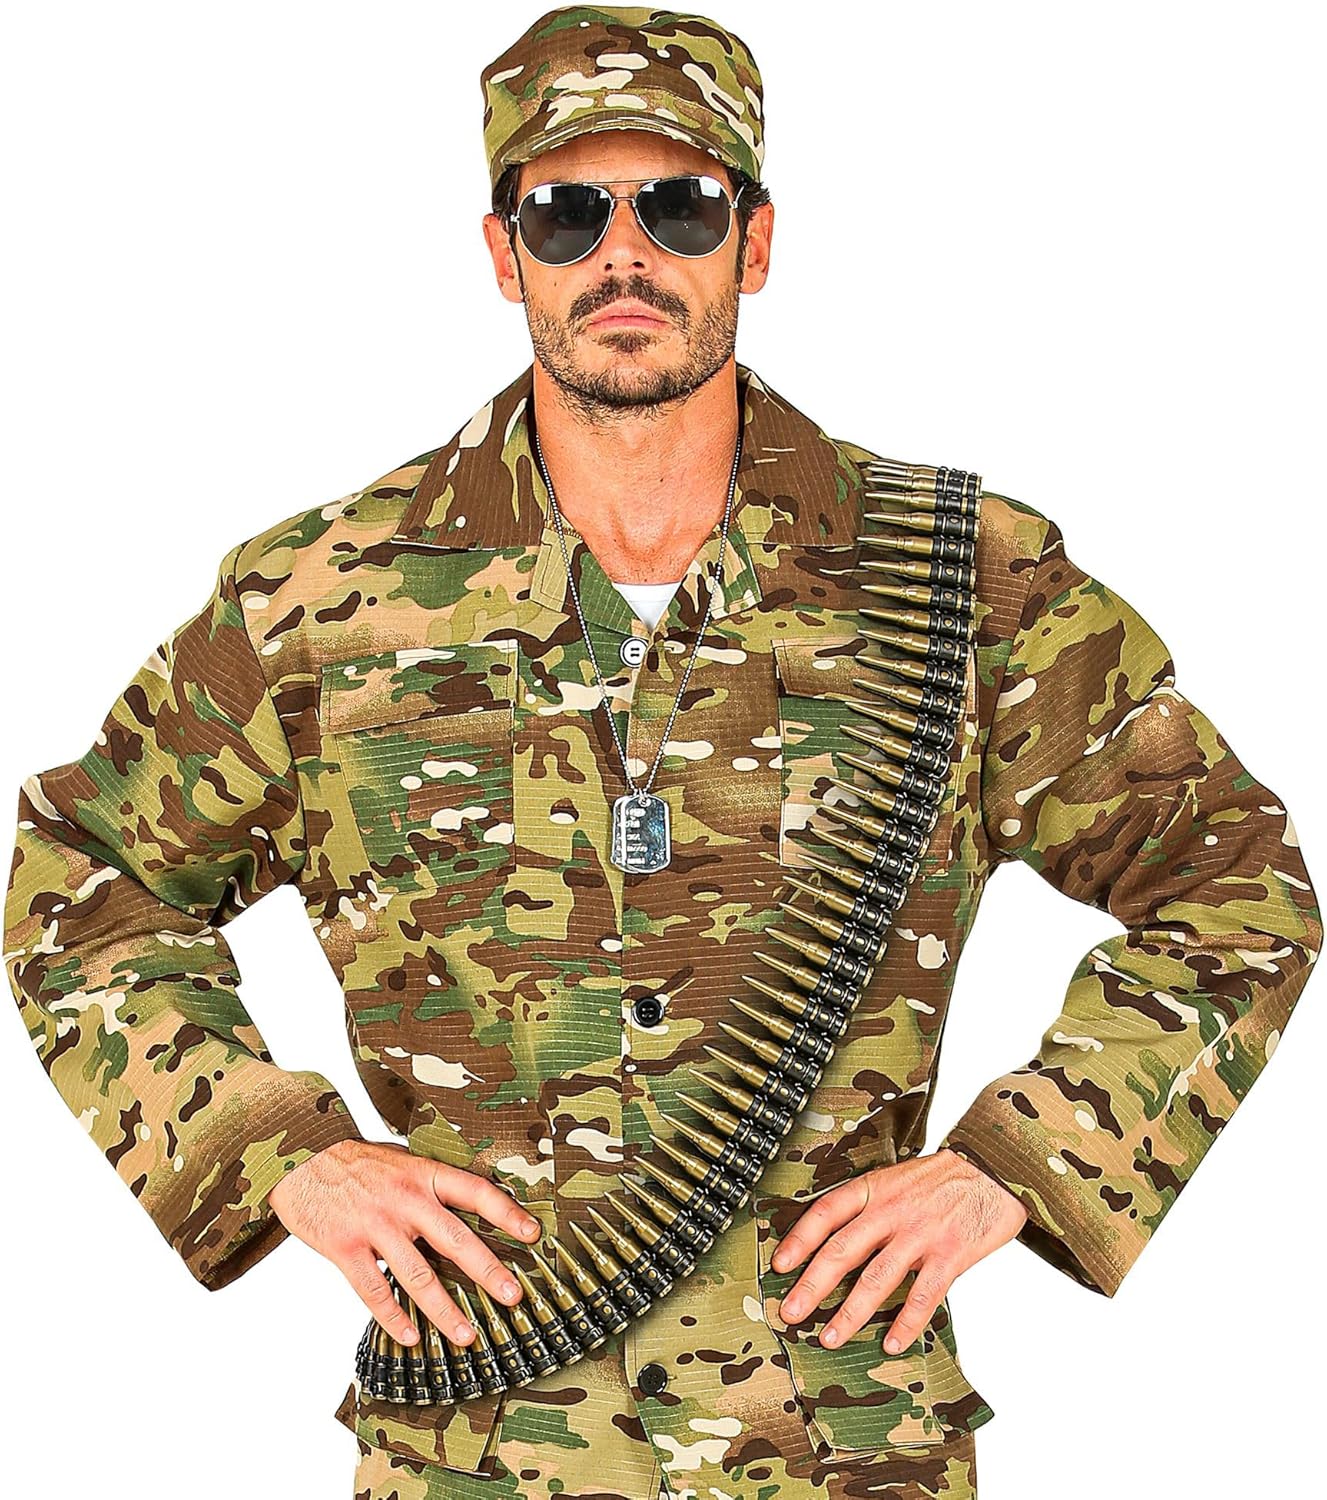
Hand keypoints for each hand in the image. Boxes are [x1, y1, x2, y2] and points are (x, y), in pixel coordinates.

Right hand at [267, 1138, 541, 1349]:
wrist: (301, 1157)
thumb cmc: (356, 1162)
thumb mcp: (401, 1161)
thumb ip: (430, 1186)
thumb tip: (468, 1211)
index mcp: (423, 1174)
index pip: (475, 1192)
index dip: (507, 1213)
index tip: (533, 1234)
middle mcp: (405, 1199)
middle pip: (456, 1239)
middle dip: (488, 1271)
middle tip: (513, 1297)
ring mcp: (375, 1225)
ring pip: (417, 1274)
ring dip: (444, 1309)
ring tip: (466, 1335)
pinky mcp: (345, 1247)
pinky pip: (373, 1289)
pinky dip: (393, 1317)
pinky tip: (410, 1337)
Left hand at [769, 1148, 1028, 1351]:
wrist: (995, 1169)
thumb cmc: (943, 1177)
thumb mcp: (897, 1177)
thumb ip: (870, 1205)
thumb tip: (834, 1238)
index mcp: (876, 1188)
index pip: (827, 1212)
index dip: (800, 1238)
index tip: (780, 1265)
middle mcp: (893, 1210)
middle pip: (843, 1250)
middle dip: (812, 1285)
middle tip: (789, 1313)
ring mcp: (921, 1234)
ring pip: (877, 1279)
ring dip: (850, 1313)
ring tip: (830, 1338)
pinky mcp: (950, 1255)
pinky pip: (923, 1296)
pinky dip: (906, 1323)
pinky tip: (891, 1344)